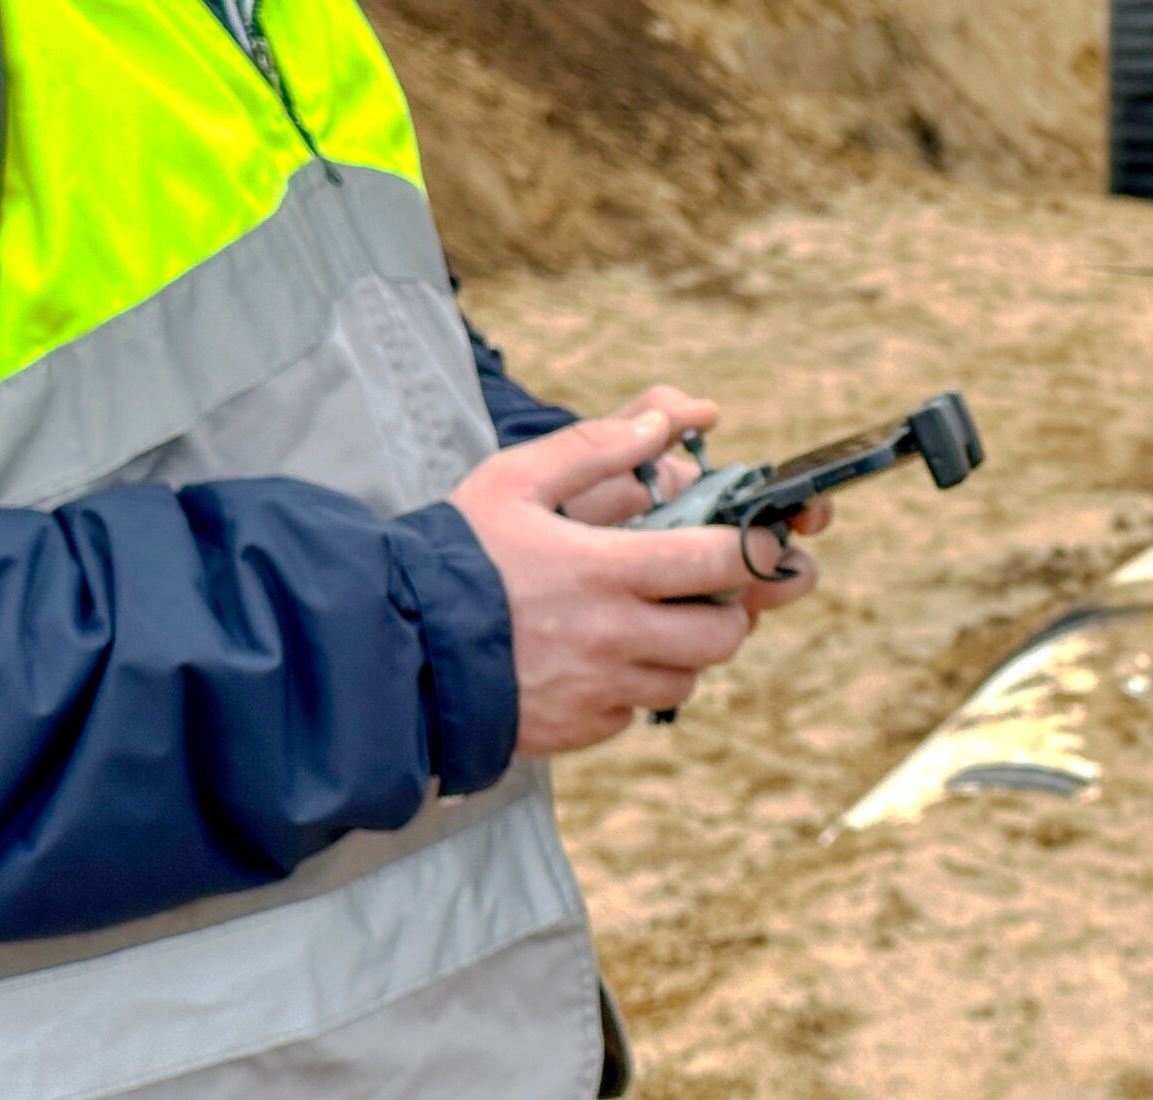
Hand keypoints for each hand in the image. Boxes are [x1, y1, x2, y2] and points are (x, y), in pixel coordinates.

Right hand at [450, 406, 822, 754]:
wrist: (390, 649)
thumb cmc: (454, 556)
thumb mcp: (513, 481)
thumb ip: (593, 448)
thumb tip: (664, 423)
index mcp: (606, 569)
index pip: (721, 561)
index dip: (756, 548)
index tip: (762, 539)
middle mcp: (613, 635)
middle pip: (722, 634)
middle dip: (728, 609)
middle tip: (706, 589)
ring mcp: (598, 690)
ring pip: (685, 678)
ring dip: (682, 651)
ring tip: (647, 622)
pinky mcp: (579, 729)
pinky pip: (634, 712)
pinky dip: (632, 688)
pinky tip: (597, 660)